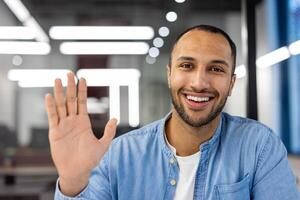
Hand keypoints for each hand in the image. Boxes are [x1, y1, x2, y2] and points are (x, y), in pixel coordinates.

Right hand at [45, 72, 116, 195]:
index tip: (82, 78)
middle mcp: (73, 121)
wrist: (77, 171)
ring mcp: (63, 125)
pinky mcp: (55, 132)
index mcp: (83, 122)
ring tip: (58, 79)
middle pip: (70, 100)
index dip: (82, 90)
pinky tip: (49, 95)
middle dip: (70, 86)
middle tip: (69, 73)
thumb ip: (109, 132)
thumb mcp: (103, 145)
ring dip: (59, 92)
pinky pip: (52, 117)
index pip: (82, 102)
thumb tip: (115, 118)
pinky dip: (50, 106)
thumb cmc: (90, 160)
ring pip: (61, 105)